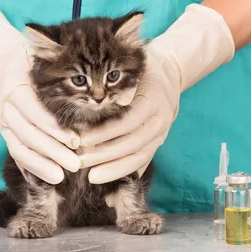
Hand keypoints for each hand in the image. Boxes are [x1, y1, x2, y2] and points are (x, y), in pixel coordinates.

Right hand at [0, 1, 79, 183]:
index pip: (35, 112)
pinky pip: (16, 153)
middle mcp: (7, 106)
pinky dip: (31, 167)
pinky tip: (47, 177)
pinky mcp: (5, 132)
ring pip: (20, 147)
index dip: (55, 129)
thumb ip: (67, 72)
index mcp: (17, 86)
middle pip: (28, 133)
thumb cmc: (34, 61)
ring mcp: (4, 121)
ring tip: (61, 177)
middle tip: (76, 164)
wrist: (2, 62)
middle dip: (53, 151)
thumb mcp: (45, 61)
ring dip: (41, 164)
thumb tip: (108, 91)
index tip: (76, 142)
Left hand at [79, 4, 234, 183]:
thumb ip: (119, 86)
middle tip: (79, 162)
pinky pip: (144, 162)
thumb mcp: (133, 68)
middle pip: (132, 144)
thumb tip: (97, 102)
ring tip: (92, 177)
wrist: (171, 73)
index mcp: (153, 99)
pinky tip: (110, 183)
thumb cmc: (142, 68)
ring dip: (114, 169)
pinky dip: (127, 173)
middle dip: (104, 155)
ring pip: (139, 157)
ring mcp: (162, 133)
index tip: (80, 140)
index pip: (127, 122)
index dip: (103, 134)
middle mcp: (161, 119)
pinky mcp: (159, 142)